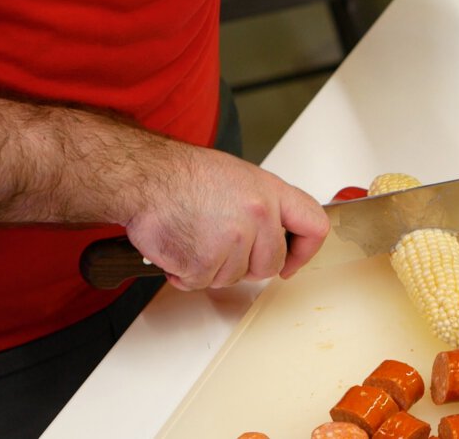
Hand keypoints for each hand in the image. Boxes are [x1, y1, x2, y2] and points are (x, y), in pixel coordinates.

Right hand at [124, 146, 328, 290]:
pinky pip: (202, 283)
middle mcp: (258, 216)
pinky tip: (180, 245)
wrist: (144, 176)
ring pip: (234, 277)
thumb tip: (276, 234)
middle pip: (270, 265)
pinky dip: (187, 273)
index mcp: (271, 193)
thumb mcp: (239, 178)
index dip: (305, 251)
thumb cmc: (184, 175)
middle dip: (247, 265)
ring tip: (195, 235)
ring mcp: (232, 241)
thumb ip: (264, 207)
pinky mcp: (204, 263)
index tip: (292, 262)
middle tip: (221, 245)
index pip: (314, 227)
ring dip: (212, 267)